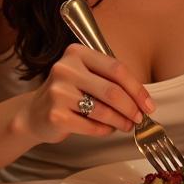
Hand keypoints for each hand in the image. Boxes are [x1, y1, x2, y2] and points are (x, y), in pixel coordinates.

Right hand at [21, 44, 153, 143]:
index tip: (148, 104)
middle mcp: (65, 69)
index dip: (136, 88)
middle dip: (131, 108)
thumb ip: (110, 81)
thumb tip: (143, 100)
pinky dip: (105, 130)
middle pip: (112, 91)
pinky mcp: (56, 115)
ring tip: (127, 125)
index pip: (116, 68)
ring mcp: (58, 92)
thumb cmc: (68, 93)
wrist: (35, 114)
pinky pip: (91, 126)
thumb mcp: (86, 76)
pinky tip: (107, 129)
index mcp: (76, 53)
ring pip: (103, 111)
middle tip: (140, 118)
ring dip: (121, 121)